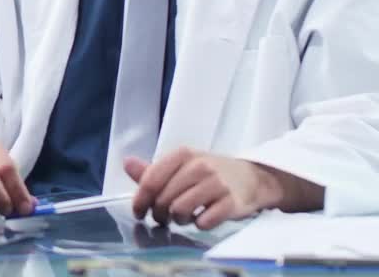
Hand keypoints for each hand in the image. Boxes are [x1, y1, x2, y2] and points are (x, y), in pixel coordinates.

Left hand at [126, 148, 321, 229]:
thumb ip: (154, 169)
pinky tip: (201, 218)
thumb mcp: (182, 165)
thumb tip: (126, 163)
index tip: (138, 212)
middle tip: (163, 218)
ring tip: (182, 217)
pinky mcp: (232, 202)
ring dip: (178, 219)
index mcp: (182, 154)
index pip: (151, 179)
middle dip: (158, 214)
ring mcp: (217, 184)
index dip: (140, 200)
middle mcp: (199, 166)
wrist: (251, 177)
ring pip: (180, 210)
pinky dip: (198, 224)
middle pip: (163, 198)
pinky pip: (203, 221)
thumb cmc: (210, 173)